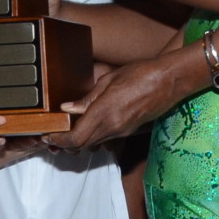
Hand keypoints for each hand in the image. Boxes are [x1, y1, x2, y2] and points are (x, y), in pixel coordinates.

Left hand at [47, 53, 193, 149]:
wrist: (169, 81)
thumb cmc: (140, 73)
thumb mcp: (108, 80)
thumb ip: (87, 98)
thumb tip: (68, 108)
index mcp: (104, 112)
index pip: (75, 138)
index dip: (59, 140)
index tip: (49, 135)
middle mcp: (112, 127)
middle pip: (82, 145)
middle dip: (64, 144)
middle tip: (52, 136)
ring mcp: (122, 131)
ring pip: (93, 144)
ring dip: (78, 142)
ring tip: (66, 131)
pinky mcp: (129, 131)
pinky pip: (105, 138)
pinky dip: (92, 137)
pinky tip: (87, 126)